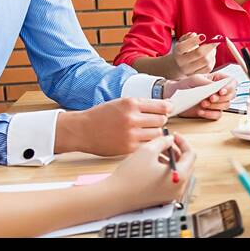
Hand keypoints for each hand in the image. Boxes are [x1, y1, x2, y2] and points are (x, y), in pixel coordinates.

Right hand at [54, 97, 170, 155]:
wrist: (82, 130)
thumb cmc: (101, 116)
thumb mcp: (121, 102)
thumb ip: (142, 104)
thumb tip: (166, 106)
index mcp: (131, 103)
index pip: (161, 106)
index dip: (167, 109)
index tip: (167, 110)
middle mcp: (132, 118)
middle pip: (162, 120)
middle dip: (160, 121)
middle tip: (153, 122)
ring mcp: (130, 134)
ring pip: (158, 134)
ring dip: (155, 134)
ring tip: (145, 132)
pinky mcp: (128, 148)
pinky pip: (148, 146)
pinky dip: (148, 144)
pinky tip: (140, 141)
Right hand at [107, 133, 196, 209]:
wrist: (114, 196)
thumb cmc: (130, 175)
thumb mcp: (148, 151)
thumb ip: (163, 141)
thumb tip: (170, 139)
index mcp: (180, 176)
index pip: (190, 155)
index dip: (182, 142)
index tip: (174, 135)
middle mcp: (179, 188)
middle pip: (186, 164)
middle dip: (176, 150)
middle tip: (165, 141)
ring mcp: (171, 194)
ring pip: (177, 172)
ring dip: (170, 159)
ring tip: (157, 151)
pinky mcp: (162, 198)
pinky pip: (169, 180)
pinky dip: (165, 169)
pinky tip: (153, 163)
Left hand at [165, 73, 234, 119]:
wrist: (173, 96)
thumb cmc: (185, 85)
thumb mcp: (195, 79)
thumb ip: (207, 83)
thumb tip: (217, 88)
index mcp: (217, 80)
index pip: (232, 82)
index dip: (230, 87)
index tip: (221, 91)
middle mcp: (219, 91)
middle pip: (231, 95)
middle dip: (221, 98)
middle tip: (210, 98)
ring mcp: (216, 102)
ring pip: (226, 106)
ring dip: (215, 106)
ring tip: (202, 104)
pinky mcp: (211, 111)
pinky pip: (217, 115)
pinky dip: (210, 114)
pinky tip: (201, 111)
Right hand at [169, 32, 217, 75]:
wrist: (178, 67)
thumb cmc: (183, 51)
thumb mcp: (182, 42)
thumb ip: (187, 37)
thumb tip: (194, 35)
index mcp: (177, 52)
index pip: (183, 47)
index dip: (194, 41)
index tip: (204, 36)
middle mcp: (182, 62)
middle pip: (198, 54)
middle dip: (210, 45)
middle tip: (217, 39)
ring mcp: (189, 70)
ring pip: (206, 61)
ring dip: (212, 52)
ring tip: (213, 47)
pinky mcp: (197, 75)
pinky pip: (208, 68)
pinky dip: (212, 60)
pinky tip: (211, 55)